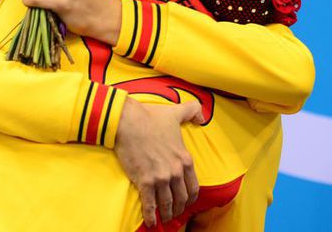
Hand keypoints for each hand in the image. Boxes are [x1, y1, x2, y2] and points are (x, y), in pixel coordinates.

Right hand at [114, 97, 204, 227]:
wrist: (128, 121)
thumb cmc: (150, 117)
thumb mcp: (176, 112)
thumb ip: (192, 111)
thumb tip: (202, 117)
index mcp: (184, 158)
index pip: (193, 186)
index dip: (191, 198)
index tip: (187, 202)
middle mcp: (175, 171)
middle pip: (182, 198)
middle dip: (179, 208)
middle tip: (175, 212)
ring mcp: (160, 178)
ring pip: (167, 204)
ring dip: (167, 214)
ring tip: (163, 219)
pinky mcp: (145, 181)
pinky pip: (150, 205)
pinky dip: (150, 216)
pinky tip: (150, 222)